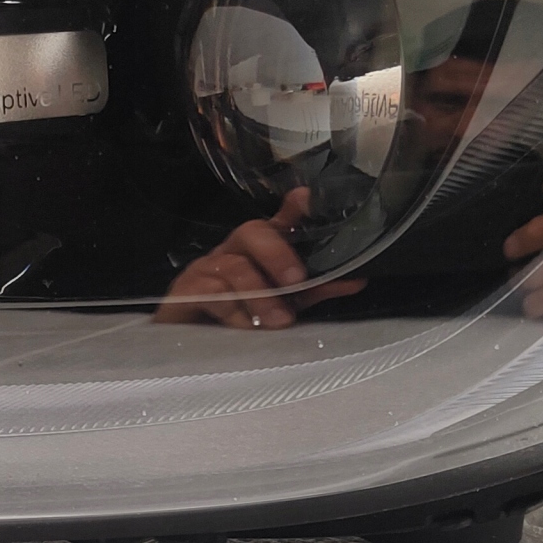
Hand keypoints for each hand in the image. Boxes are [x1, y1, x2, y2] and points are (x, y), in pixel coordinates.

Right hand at [154, 187, 367, 328]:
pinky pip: (210, 294)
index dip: (292, 210)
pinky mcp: (185, 292)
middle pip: (251, 232)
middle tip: (296, 280)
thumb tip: (357, 280)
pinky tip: (246, 326)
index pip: (276, 223)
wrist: (188, 344)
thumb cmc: (240, 318)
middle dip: (276, 254)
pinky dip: (233, 311)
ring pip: (233, 268)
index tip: (307, 198)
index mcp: (256, 250)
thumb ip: (315, 289)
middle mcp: (231, 252)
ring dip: (260, 294)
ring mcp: (206, 270)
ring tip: (280, 319)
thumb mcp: (283, 303)